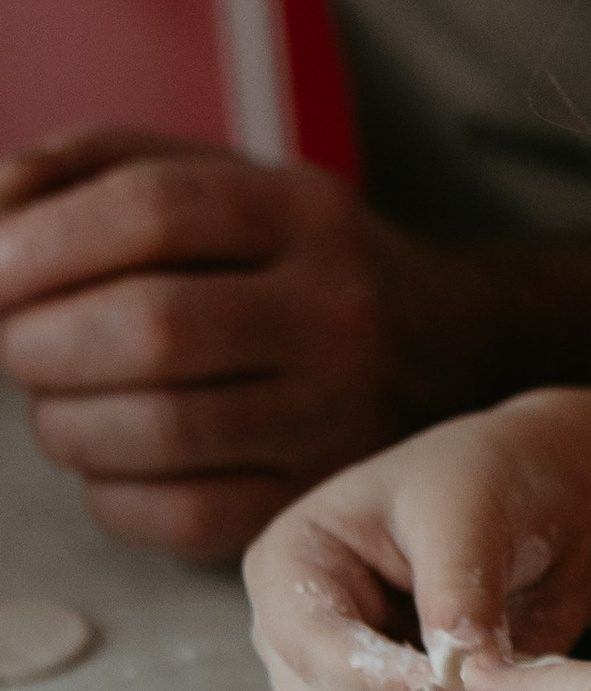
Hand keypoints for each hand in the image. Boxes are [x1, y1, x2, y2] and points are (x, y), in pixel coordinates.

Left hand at [0, 129, 455, 560]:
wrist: (447, 343)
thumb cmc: (287, 258)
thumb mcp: (211, 177)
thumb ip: (87, 171)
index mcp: (300, 213)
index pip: (154, 213)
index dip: (40, 245)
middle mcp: (334, 312)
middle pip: (152, 329)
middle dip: (38, 342)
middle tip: (12, 343)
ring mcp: (335, 415)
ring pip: (158, 432)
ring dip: (63, 421)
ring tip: (58, 399)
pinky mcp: (315, 498)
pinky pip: (179, 518)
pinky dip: (108, 493)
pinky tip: (111, 458)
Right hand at [243, 395, 590, 690]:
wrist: (546, 508)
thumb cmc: (494, 481)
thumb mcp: (471, 511)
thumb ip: (457, 589)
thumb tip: (457, 667)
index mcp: (291, 562)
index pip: (307, 640)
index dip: (369, 673)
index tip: (441, 684)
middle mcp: (296, 628)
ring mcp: (333, 678)